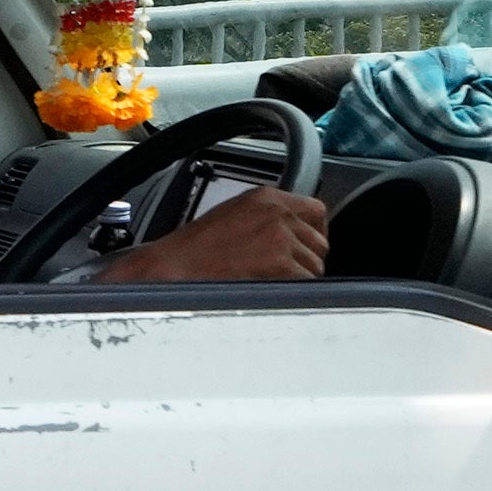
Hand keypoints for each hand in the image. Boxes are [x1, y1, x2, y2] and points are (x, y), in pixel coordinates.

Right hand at [99, 183, 332, 285]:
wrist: (171, 268)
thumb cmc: (193, 249)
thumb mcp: (234, 215)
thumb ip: (268, 218)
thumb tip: (294, 234)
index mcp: (267, 198)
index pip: (316, 211)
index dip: (314, 233)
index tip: (305, 246)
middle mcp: (278, 214)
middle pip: (320, 242)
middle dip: (306, 260)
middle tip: (282, 271)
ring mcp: (281, 239)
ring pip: (315, 266)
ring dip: (299, 279)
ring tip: (268, 281)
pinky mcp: (279, 265)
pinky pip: (306, 284)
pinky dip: (292, 292)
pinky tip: (268, 290)